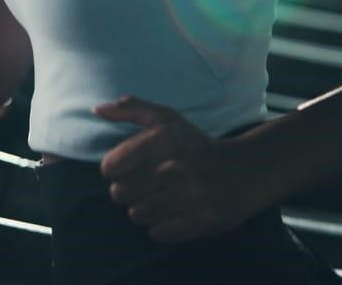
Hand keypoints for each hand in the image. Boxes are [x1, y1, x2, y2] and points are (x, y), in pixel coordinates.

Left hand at [94, 96, 263, 242]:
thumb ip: (131, 109)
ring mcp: (191, 196)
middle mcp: (177, 167)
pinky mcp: (202, 220)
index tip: (125, 168)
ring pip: (137, 214)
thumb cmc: (195, 144)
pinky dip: (159, 226)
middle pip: (120, 193)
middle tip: (142, 185)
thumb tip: (96, 109)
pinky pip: (158, 232)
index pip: (111, 166)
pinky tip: (171, 212)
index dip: (114, 169)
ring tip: (157, 198)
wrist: (244, 171)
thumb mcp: (167, 119)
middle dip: (126, 190)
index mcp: (164, 139)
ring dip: (142, 209)